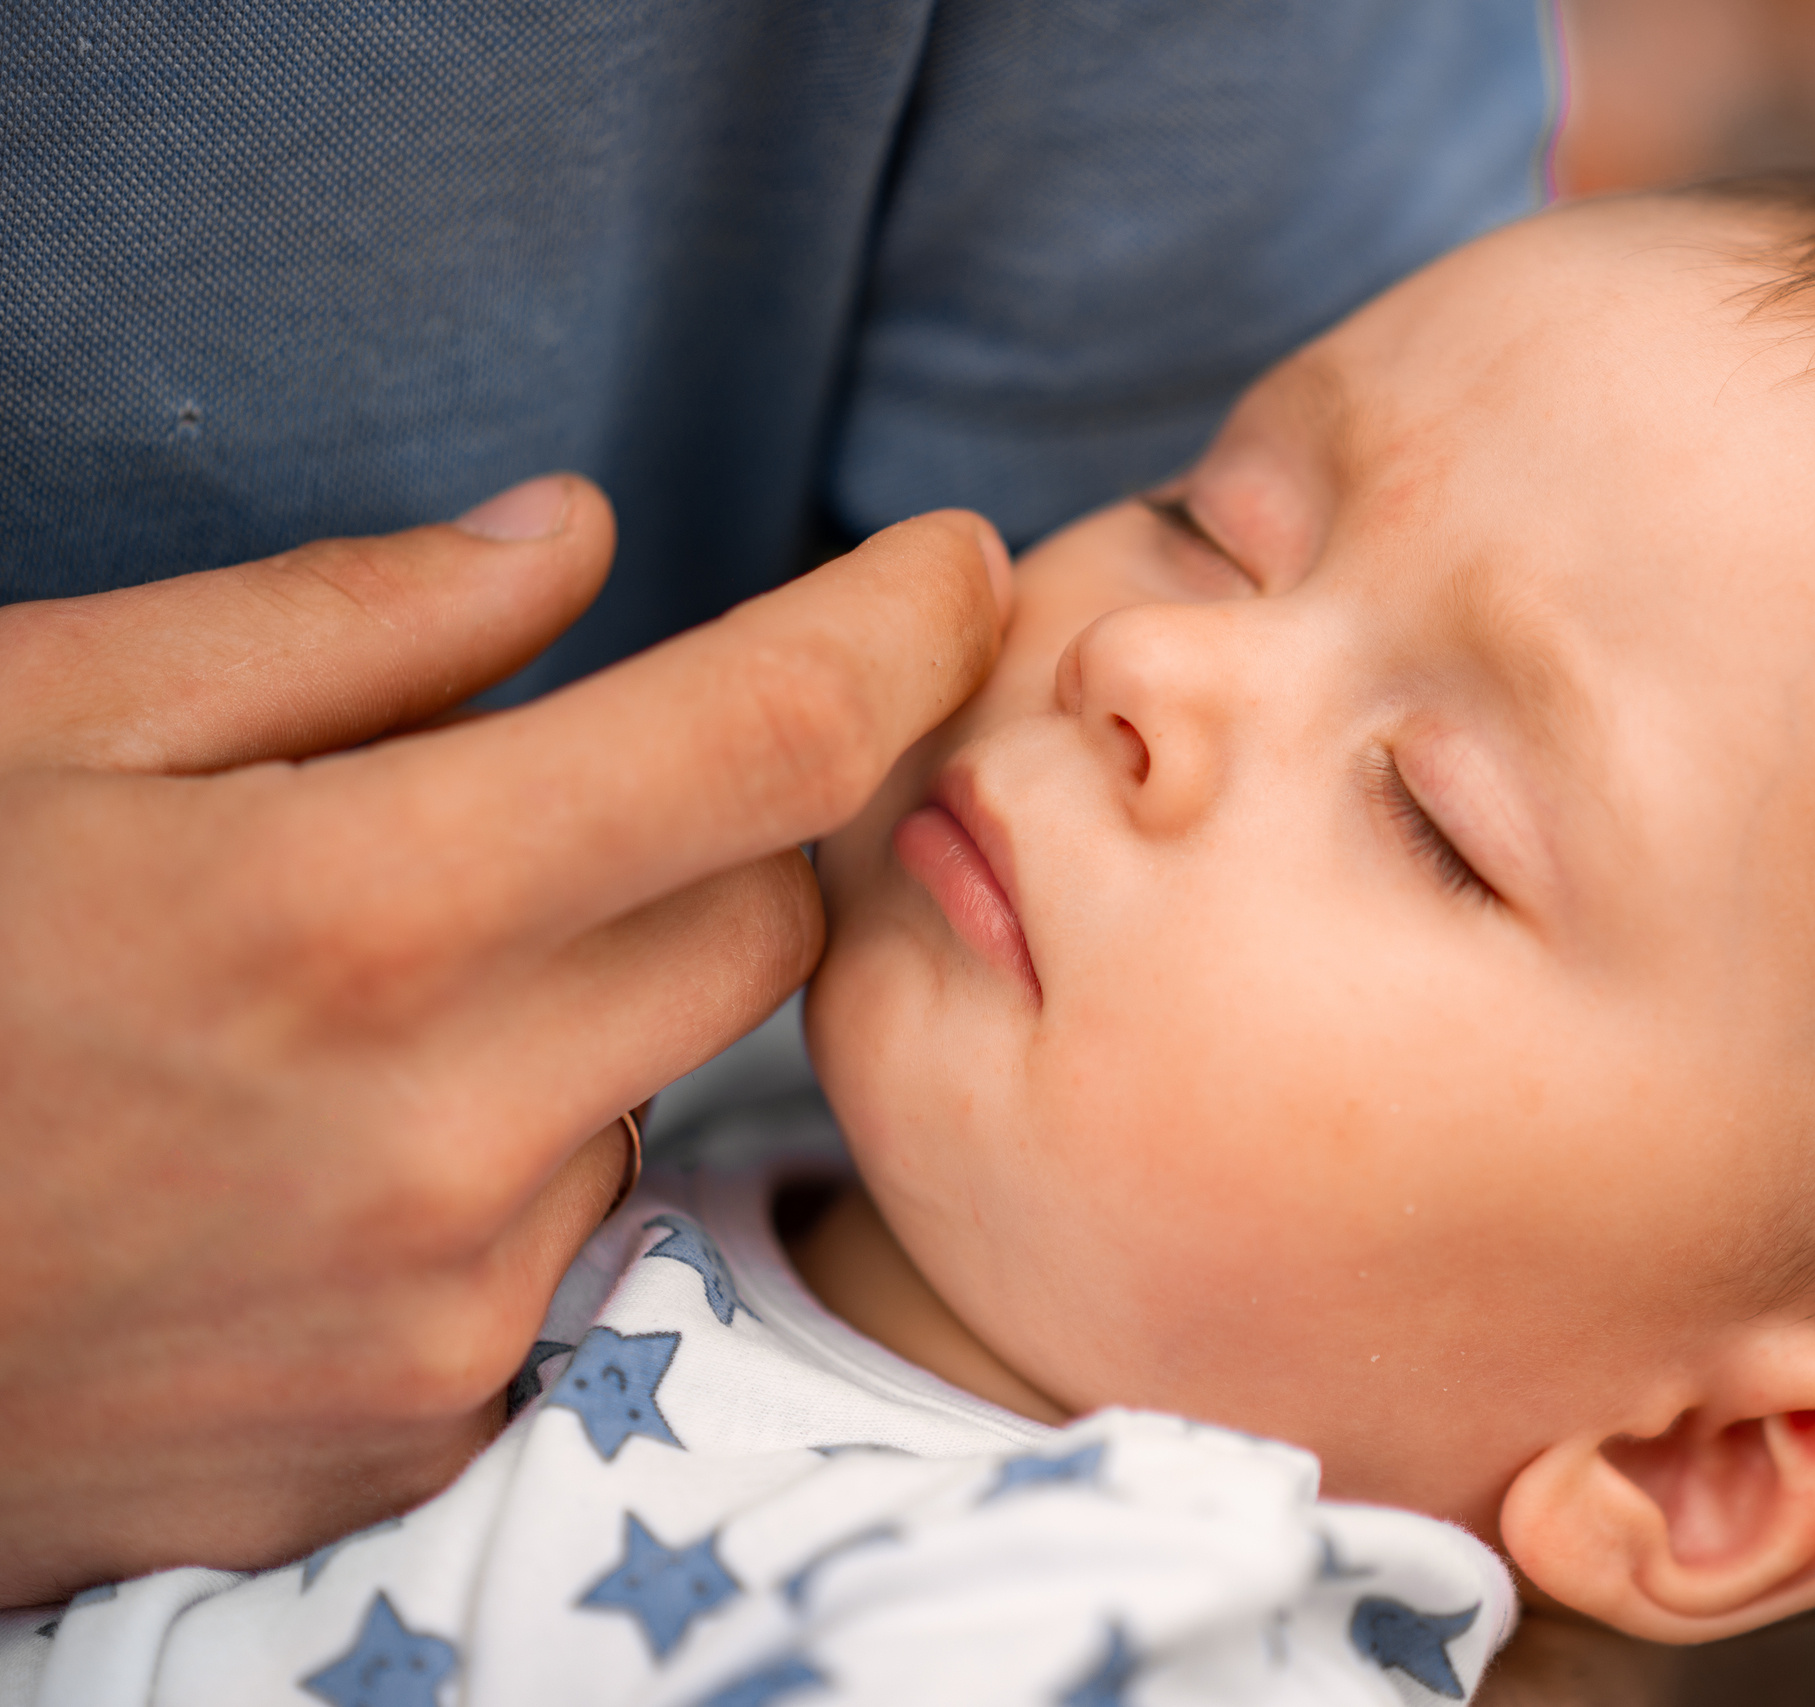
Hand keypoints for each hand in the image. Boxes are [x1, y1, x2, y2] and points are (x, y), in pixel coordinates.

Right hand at [0, 477, 1005, 1604]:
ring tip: (355, 1007)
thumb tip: (577, 542)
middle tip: (559, 801)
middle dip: (714, 832)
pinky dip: (504, 1167)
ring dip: (583, 1013)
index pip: (768, 734)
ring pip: (660, 1092)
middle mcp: (442, 1135)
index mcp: (356, 910)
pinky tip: (328, 1157)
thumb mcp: (34, 719)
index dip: (902, 625)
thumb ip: (344, 626)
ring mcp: (440, 1315)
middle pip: (762, 925)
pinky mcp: (410, 1439)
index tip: (961, 565)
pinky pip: (566, 1252)